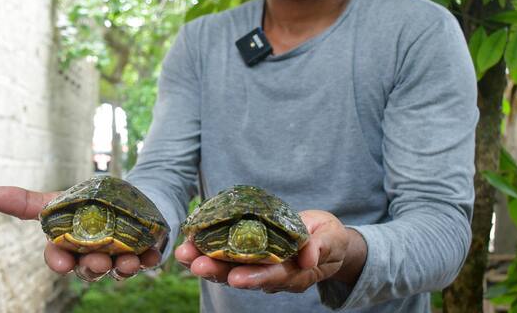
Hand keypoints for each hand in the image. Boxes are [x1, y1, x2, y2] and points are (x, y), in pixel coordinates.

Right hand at [0, 186, 161, 281]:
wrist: (125, 200)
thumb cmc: (85, 206)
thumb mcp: (59, 201)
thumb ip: (27, 202)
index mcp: (70, 247)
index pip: (60, 259)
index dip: (60, 262)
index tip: (63, 263)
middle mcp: (93, 257)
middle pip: (90, 269)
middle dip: (93, 267)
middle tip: (99, 261)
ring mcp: (120, 257)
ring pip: (119, 270)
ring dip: (124, 268)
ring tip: (129, 261)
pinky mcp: (145, 252)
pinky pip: (148, 260)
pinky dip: (151, 258)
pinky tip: (153, 254)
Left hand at [175, 210, 366, 293]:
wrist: (325, 240)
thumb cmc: (329, 238)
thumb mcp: (332, 238)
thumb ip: (321, 246)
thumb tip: (308, 257)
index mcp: (294, 273)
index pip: (272, 277)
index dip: (254, 277)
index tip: (235, 277)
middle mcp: (271, 275)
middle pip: (242, 276)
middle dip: (218, 271)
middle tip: (196, 264)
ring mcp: (257, 266)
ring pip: (227, 268)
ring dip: (205, 261)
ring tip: (183, 253)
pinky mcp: (248, 255)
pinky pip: (225, 255)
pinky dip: (206, 249)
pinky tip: (190, 242)